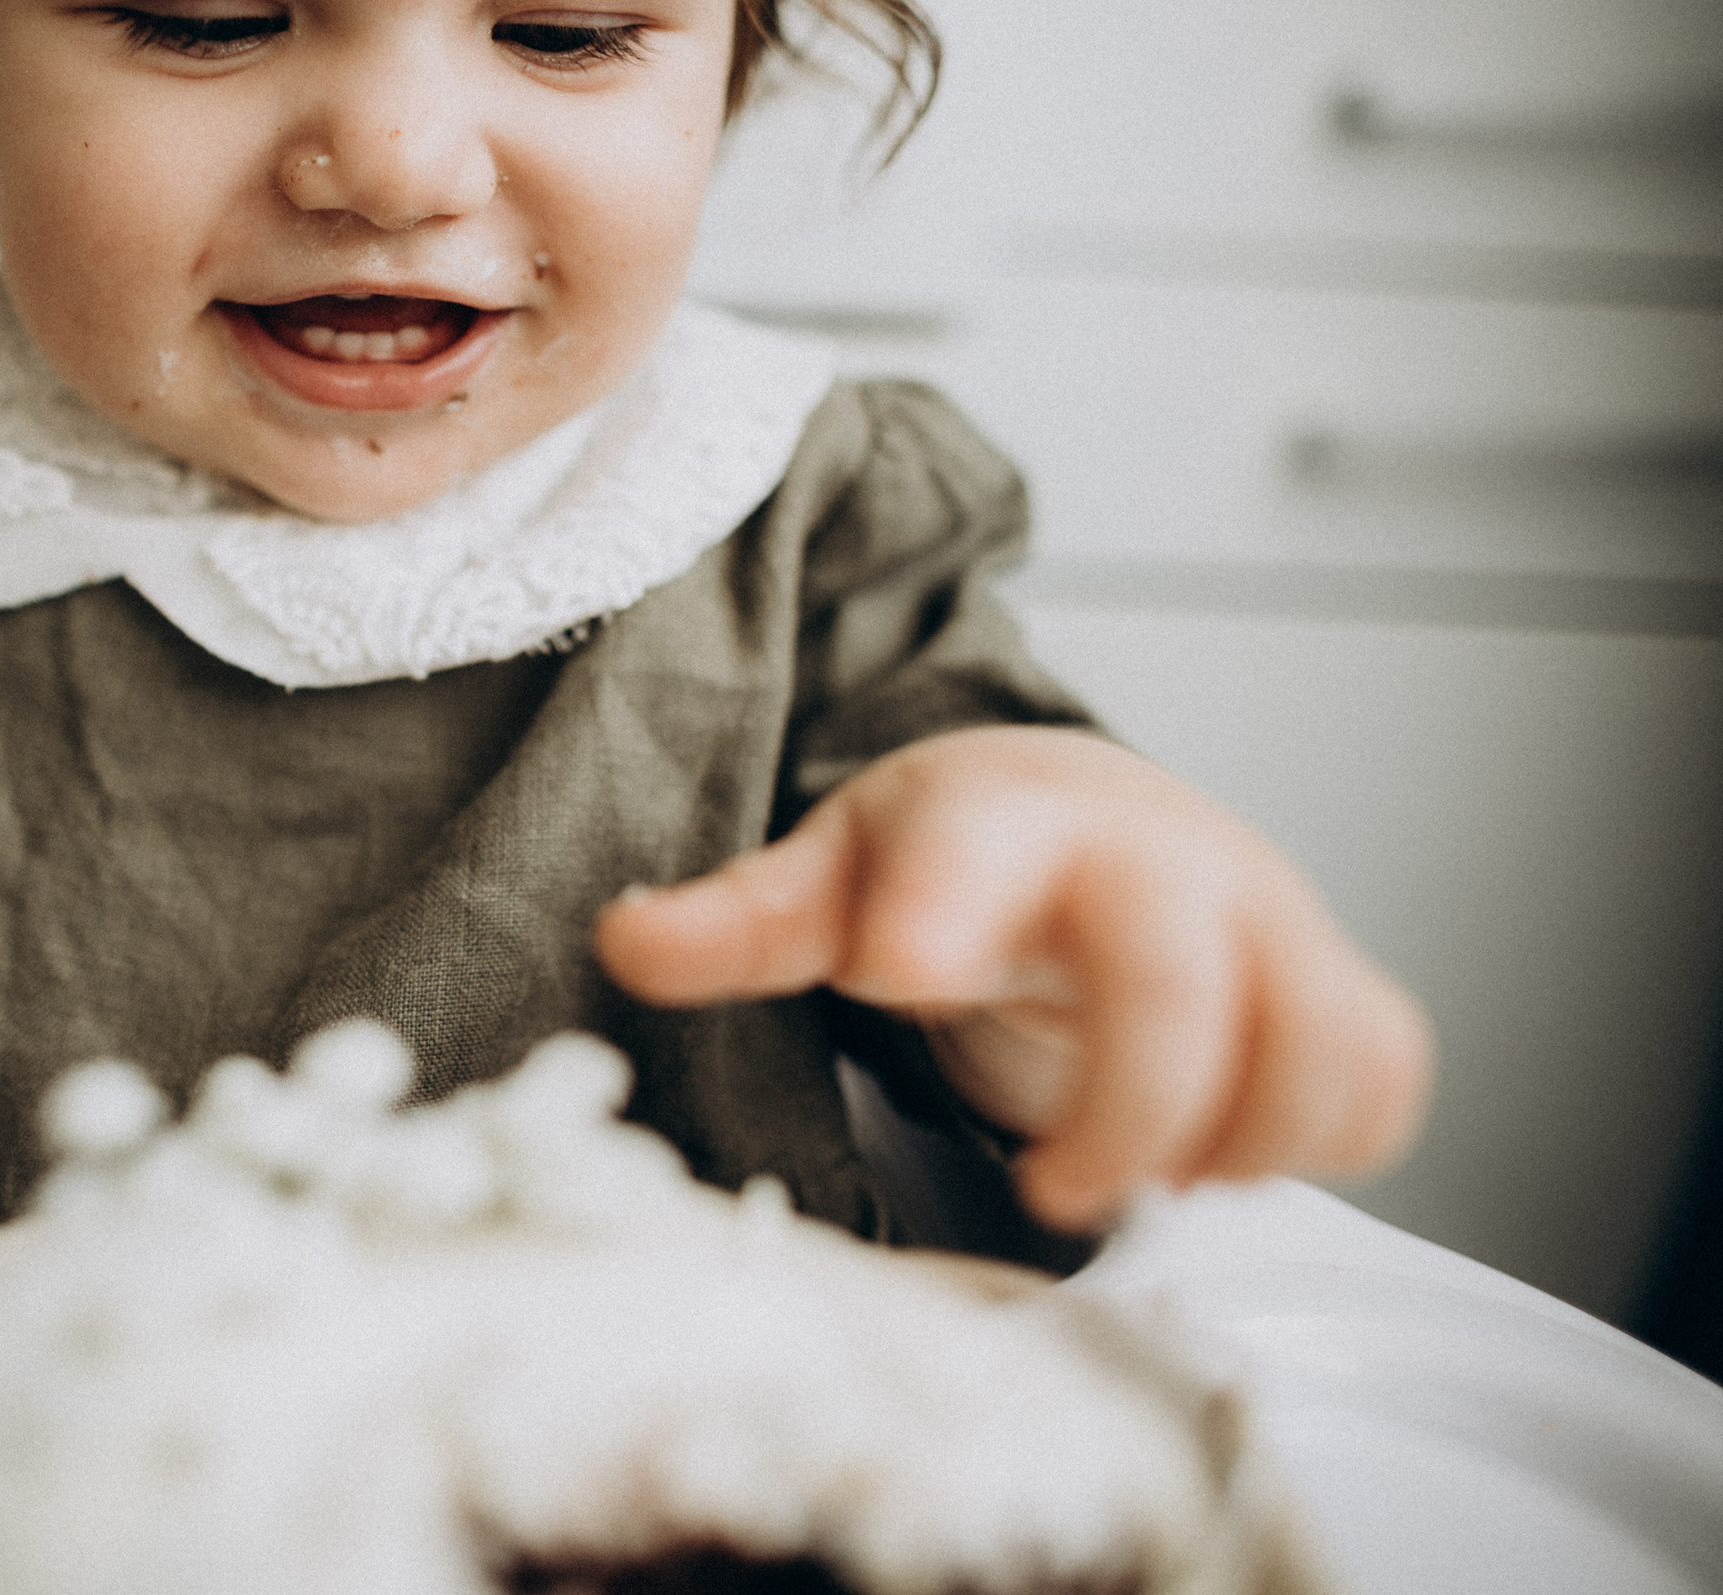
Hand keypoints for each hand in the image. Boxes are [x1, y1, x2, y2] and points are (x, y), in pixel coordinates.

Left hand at [594, 726, 1432, 1230]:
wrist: (1097, 824)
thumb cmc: (960, 860)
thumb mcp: (832, 877)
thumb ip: (738, 921)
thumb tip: (627, 940)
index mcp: (1001, 819)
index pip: (974, 847)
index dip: (941, 908)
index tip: (899, 968)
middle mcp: (1153, 856)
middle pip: (1176, 979)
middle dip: (1123, 1110)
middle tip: (1052, 1191)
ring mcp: (1265, 916)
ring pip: (1315, 1036)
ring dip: (1235, 1143)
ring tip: (1139, 1168)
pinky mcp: (1337, 978)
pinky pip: (1383, 1073)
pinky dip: (1323, 1141)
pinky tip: (1222, 1154)